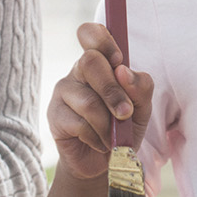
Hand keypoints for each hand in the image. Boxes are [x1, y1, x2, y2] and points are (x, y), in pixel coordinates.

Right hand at [45, 22, 153, 180]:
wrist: (107, 163)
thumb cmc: (124, 128)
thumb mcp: (142, 107)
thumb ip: (141, 86)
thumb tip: (124, 72)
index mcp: (102, 62)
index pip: (92, 34)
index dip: (103, 41)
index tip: (119, 61)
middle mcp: (79, 71)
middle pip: (90, 62)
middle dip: (113, 91)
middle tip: (126, 114)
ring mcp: (63, 91)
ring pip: (88, 99)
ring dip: (108, 124)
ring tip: (113, 137)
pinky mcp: (54, 115)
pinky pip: (80, 123)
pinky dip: (97, 137)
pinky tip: (98, 142)